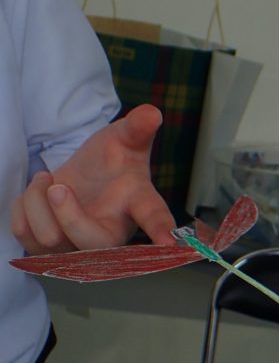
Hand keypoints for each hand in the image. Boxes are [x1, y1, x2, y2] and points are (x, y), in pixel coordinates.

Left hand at [12, 104, 175, 254]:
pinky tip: (38, 197)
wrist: (83, 177)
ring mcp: (81, 246)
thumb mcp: (123, 140)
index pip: (154, 218)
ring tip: (48, 182)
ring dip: (38, 201)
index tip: (170, 242)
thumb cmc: (110, 162)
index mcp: (138, 205)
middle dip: (68, 215)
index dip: (162, 230)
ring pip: (50, 239)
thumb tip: (152, 112)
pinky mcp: (50, 250)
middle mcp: (113, 232)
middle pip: (94, 243)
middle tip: (58, 187)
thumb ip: (137, 128)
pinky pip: (25, 234)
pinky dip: (24, 207)